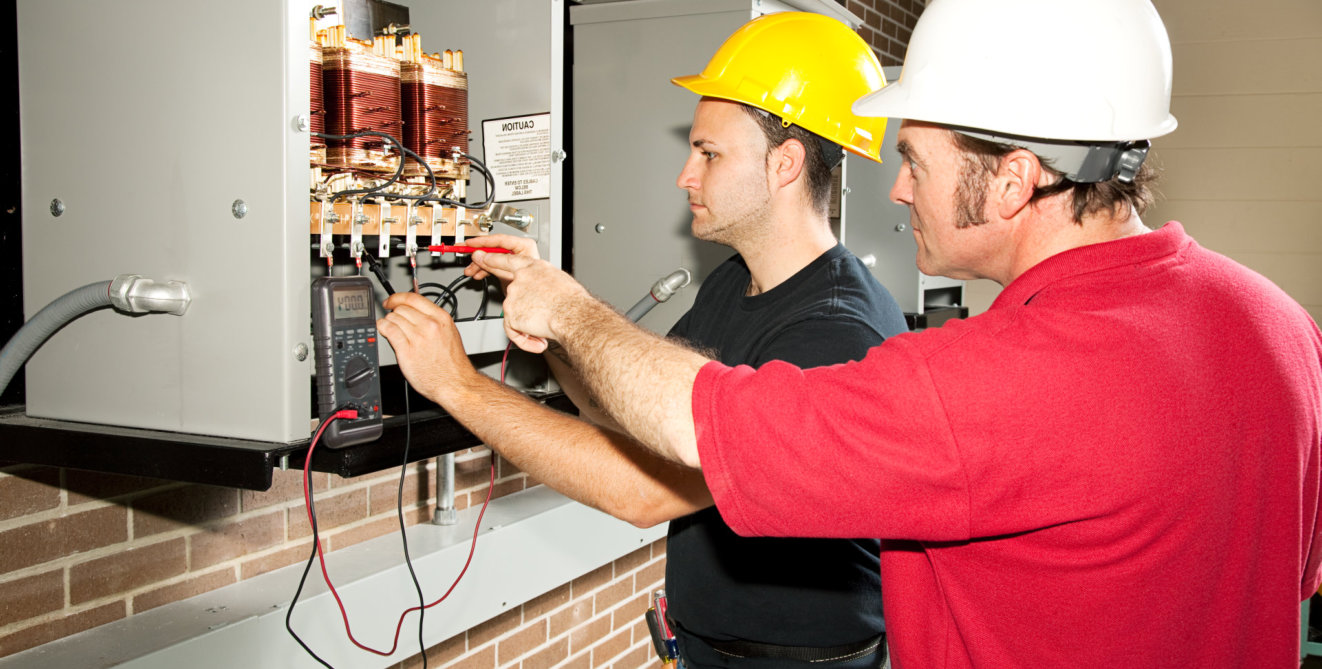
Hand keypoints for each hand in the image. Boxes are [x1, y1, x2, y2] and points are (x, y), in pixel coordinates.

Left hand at [376, 292, 480, 405]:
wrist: (455, 383)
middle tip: (393, 317)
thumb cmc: (453, 363)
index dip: (398, 297)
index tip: (392, 300)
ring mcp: (417, 338)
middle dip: (394, 312)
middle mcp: (429, 325)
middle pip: (401, 308)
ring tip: (390, 327)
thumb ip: (433, 320)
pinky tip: (385, 330)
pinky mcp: (406, 351)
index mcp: (441, 318)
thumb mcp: (449, 333)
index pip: (413, 298)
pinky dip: (383, 328)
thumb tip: (417, 312)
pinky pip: (388, 331)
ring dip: (388, 321)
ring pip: (393, 318)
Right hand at [461, 234, 539, 282]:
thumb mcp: (509, 274)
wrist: (537, 298)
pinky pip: (494, 265)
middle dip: (478, 257)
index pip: (499, 240)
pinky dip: (485, 270)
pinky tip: (478, 275)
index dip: (482, 242)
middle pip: (493, 249)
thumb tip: (478, 255)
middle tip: (467, 258)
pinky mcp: (509, 266)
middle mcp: (519, 250)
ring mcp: (513, 258)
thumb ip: (493, 264)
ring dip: (479, 265)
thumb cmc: (533, 285)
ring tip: (470, 271)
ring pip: (491, 258)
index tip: (469, 243)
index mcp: (524, 246)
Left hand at [470, 250, 592, 353]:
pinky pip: (513, 330)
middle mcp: (520, 279)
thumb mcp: (558, 279)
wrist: (573, 316)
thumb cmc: (572, 301)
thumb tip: (541, 290)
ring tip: (544, 329)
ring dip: (527, 324)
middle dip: (503, 291)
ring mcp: (513, 296)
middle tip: (490, 285)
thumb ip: (543, 282)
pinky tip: (538, 341)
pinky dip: (525, 339)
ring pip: (512, 313)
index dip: (491, 258)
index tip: (480, 255)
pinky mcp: (510, 314)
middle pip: (505, 286)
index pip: (507, 259)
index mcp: (533, 267)